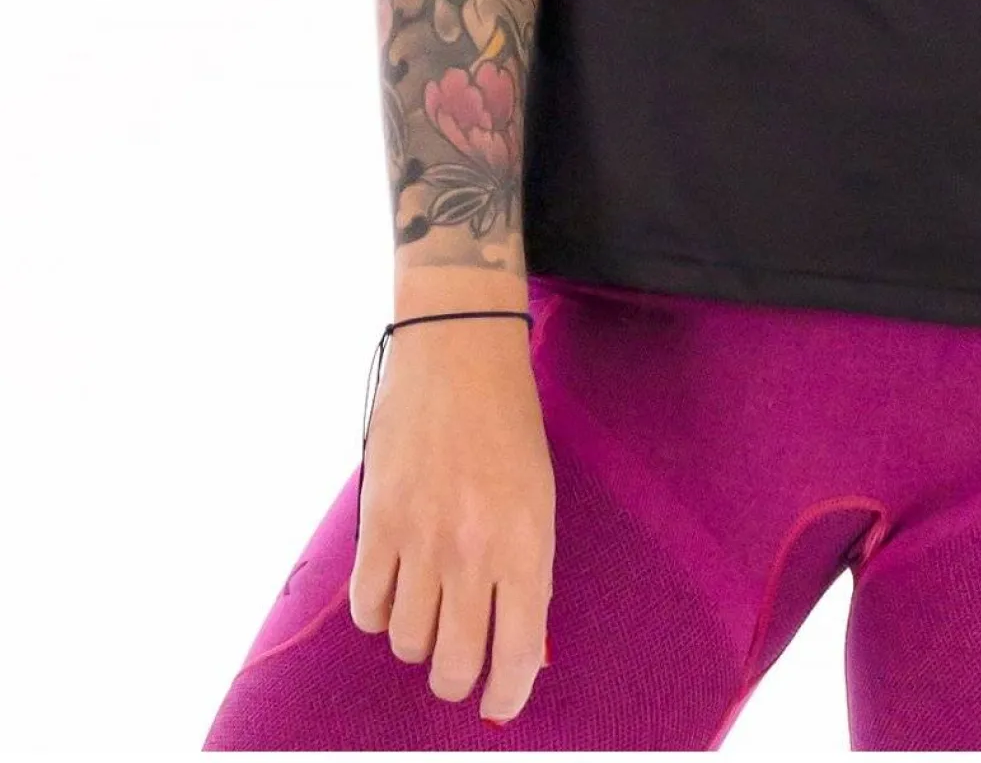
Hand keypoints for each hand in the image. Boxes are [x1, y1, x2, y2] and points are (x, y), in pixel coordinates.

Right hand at [349, 319, 555, 724]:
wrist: (459, 353)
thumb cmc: (508, 423)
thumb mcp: (537, 498)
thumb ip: (526, 570)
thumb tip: (515, 642)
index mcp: (526, 545)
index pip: (516, 653)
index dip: (505, 695)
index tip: (498, 704)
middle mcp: (473, 551)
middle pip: (454, 664)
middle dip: (456, 679)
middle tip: (457, 663)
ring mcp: (420, 539)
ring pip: (406, 641)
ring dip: (416, 639)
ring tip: (426, 608)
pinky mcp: (377, 522)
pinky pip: (367, 607)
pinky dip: (377, 613)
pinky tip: (392, 588)